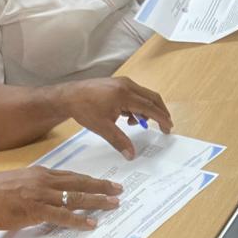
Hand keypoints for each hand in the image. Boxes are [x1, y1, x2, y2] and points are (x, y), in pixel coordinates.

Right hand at [0, 167, 123, 231]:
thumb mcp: (17, 184)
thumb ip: (33, 188)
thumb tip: (45, 196)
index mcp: (41, 174)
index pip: (72, 176)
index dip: (90, 180)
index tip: (106, 183)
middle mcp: (44, 181)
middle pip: (79, 182)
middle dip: (101, 186)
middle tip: (119, 189)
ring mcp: (41, 194)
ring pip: (76, 196)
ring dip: (97, 200)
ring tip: (114, 204)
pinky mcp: (35, 209)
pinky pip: (62, 215)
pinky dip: (79, 219)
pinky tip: (92, 223)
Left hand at [55, 76, 172, 158]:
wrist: (69, 96)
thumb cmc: (84, 109)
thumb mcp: (103, 128)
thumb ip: (119, 141)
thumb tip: (132, 155)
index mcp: (125, 94)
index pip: (149, 107)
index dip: (161, 118)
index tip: (168, 127)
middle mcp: (127, 85)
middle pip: (152, 98)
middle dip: (160, 112)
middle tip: (165, 125)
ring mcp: (123, 82)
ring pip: (144, 96)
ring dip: (146, 110)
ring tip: (137, 124)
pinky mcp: (118, 83)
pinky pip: (135, 94)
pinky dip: (137, 105)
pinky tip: (127, 117)